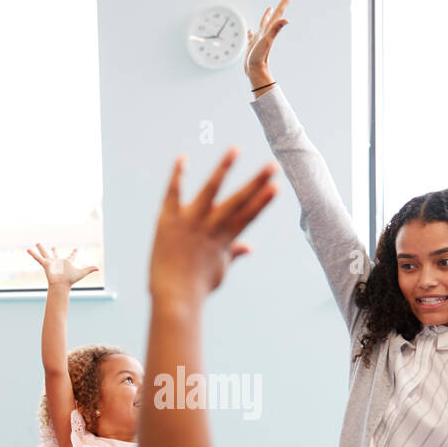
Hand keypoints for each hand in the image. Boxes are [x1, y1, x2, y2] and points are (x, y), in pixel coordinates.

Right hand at [27, 244, 98, 288]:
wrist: (61, 285)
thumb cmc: (70, 280)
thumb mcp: (81, 273)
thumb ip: (89, 270)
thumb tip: (99, 268)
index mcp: (67, 262)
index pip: (72, 256)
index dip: (75, 252)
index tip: (76, 248)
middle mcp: (58, 262)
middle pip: (55, 254)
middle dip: (53, 251)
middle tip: (53, 247)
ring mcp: (51, 263)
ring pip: (45, 254)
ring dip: (41, 249)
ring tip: (37, 243)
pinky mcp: (45, 264)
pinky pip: (38, 258)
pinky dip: (33, 254)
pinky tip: (28, 249)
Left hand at [148, 148, 277, 303]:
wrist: (174, 297)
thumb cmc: (196, 288)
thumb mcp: (220, 271)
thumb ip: (234, 253)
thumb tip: (250, 247)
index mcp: (224, 239)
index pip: (249, 216)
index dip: (264, 201)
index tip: (277, 186)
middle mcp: (211, 227)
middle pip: (239, 201)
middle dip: (257, 182)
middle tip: (274, 165)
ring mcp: (191, 222)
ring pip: (211, 190)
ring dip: (225, 168)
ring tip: (237, 149)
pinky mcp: (170, 220)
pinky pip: (174, 193)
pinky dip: (178, 176)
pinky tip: (183, 158)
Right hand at [244, 0, 289, 88]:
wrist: (254, 70)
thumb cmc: (260, 57)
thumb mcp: (267, 41)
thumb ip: (276, 29)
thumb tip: (287, 20)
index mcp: (269, 30)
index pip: (278, 14)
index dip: (284, 4)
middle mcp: (265, 32)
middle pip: (273, 17)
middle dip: (279, 7)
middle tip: (285, 0)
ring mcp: (259, 38)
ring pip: (263, 24)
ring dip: (266, 16)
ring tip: (269, 9)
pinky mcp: (252, 44)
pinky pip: (252, 35)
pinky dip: (252, 31)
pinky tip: (250, 31)